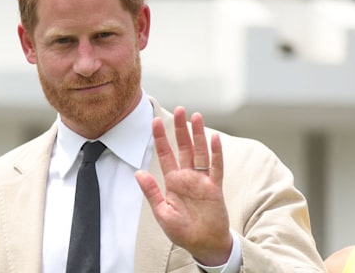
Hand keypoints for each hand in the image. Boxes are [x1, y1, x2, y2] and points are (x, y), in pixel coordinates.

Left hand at [135, 106, 231, 265]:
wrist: (203, 244)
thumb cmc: (182, 231)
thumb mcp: (162, 212)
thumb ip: (152, 192)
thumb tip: (138, 173)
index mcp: (173, 182)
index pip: (166, 155)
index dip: (161, 138)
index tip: (155, 122)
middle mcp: (187, 177)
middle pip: (184, 147)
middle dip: (181, 129)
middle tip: (181, 109)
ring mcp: (202, 180)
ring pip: (200, 152)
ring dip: (199, 135)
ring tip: (197, 117)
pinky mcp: (215, 187)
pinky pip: (216, 167)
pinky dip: (216, 153)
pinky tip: (214, 139)